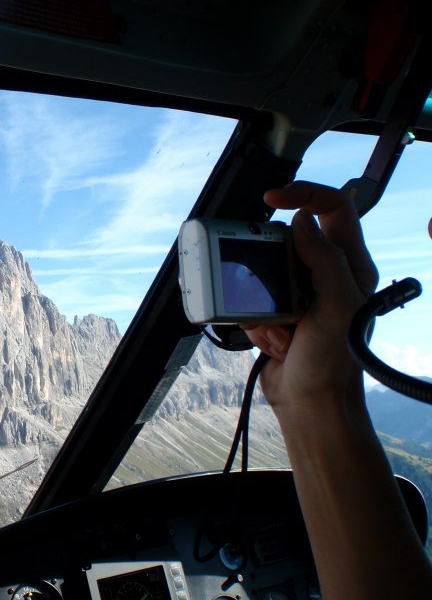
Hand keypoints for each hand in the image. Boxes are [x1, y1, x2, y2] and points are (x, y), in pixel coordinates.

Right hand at [241, 182, 377, 418]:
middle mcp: (325, 273)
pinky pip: (250, 298)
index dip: (304, 195)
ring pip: (263, 271)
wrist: (310, 404)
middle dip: (270, 268)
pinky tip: (274, 343)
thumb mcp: (337, 307)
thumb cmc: (333, 362)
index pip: (333, 209)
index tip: (272, 199)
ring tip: (280, 332)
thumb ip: (325, 260)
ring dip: (262, 303)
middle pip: (286, 241)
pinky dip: (254, 320)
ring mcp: (298, 293)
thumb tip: (302, 221)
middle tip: (270, 291)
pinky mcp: (275, 310)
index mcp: (350, 265)